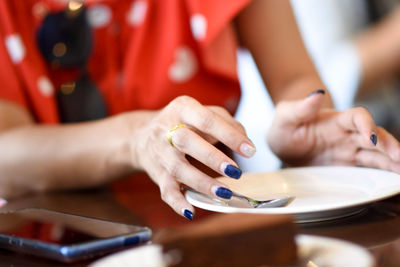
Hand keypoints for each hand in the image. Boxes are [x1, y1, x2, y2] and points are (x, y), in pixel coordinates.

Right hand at [130, 96, 254, 219]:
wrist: (142, 136)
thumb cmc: (184, 124)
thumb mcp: (203, 113)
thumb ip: (228, 123)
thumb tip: (246, 144)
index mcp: (183, 108)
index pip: (206, 120)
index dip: (229, 135)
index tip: (250, 151)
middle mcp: (167, 129)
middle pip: (186, 141)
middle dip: (212, 157)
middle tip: (235, 171)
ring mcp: (161, 152)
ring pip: (178, 168)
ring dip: (202, 182)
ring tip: (224, 192)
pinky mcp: (157, 173)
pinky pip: (165, 189)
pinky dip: (177, 202)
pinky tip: (191, 212)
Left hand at [267, 90, 399, 171]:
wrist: (281, 146)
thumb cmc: (283, 128)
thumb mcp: (284, 117)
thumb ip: (300, 108)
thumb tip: (317, 94)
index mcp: (334, 120)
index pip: (357, 116)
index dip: (367, 124)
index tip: (369, 137)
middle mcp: (346, 134)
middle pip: (375, 136)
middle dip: (389, 145)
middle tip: (399, 158)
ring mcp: (348, 150)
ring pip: (377, 154)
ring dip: (392, 160)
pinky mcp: (346, 165)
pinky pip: (369, 168)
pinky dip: (384, 172)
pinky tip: (395, 179)